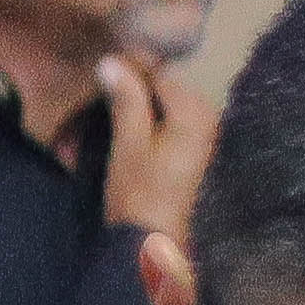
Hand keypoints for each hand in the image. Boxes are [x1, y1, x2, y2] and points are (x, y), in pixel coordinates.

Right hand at [93, 51, 216, 240]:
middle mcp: (211, 121)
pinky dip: (145, 130)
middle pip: (165, 92)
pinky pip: (169, 130)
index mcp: (198, 113)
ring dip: (134, 114)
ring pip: (164, 111)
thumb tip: (113, 61)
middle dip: (130, 96)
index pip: (160, 75)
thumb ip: (127, 100)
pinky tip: (124, 139)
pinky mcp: (197, 157)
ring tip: (101, 123)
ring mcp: (207, 140)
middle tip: (93, 105)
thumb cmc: (140, 193)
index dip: (127, 76)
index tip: (97, 81)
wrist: (155, 243)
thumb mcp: (128, 143)